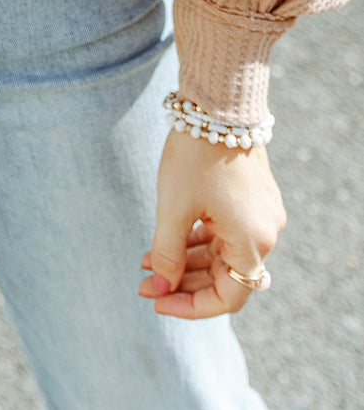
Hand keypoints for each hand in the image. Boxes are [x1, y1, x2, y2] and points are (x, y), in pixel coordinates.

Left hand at [138, 126, 285, 317]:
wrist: (217, 103)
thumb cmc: (195, 156)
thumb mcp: (174, 208)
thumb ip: (168, 254)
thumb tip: (160, 288)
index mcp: (253, 242)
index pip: (227, 297)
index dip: (191, 306)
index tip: (156, 299)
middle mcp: (265, 232)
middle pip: (225, 276)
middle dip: (182, 282)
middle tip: (144, 282)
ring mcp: (261, 213)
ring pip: (222, 253)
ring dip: (187, 260)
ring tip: (147, 261)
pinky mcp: (253, 197)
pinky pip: (226, 231)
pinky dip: (198, 238)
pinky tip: (166, 239)